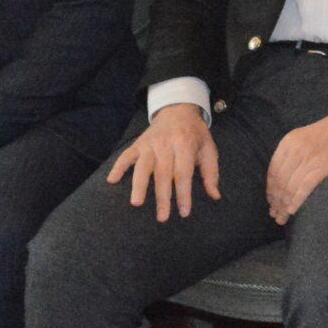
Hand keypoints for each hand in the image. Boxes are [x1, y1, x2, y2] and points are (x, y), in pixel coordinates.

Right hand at [108, 104, 219, 220]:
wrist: (178, 109)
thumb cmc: (195, 134)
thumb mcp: (209, 149)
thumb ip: (211, 173)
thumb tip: (215, 196)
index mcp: (185, 145)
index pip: (183, 173)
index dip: (184, 194)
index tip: (184, 212)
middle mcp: (165, 144)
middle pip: (163, 174)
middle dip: (162, 197)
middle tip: (162, 218)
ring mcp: (149, 144)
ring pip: (142, 166)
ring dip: (139, 185)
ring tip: (136, 203)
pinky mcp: (138, 143)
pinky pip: (126, 155)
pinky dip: (118, 167)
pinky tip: (112, 180)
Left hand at [266, 101, 327, 224]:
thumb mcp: (306, 136)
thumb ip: (294, 153)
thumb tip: (284, 177)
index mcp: (288, 141)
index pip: (273, 171)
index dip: (270, 190)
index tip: (271, 202)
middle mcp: (295, 150)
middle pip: (279, 182)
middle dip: (275, 202)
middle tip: (274, 215)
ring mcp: (308, 159)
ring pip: (289, 188)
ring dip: (284, 206)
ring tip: (282, 218)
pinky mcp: (322, 167)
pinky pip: (304, 188)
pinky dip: (296, 201)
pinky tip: (293, 211)